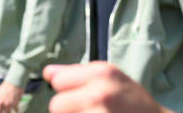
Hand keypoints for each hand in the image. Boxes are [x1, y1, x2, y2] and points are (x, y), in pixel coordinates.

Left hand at [0, 81, 24, 112]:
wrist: (15, 81)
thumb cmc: (8, 85)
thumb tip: (0, 106)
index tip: (1, 111)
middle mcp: (0, 103)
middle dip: (2, 112)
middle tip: (5, 112)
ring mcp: (7, 104)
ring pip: (7, 112)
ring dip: (9, 112)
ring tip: (11, 112)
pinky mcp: (14, 104)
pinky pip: (15, 110)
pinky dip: (16, 110)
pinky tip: (17, 110)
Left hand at [44, 62, 172, 112]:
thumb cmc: (134, 102)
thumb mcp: (113, 78)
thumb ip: (79, 74)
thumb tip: (48, 72)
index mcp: (102, 73)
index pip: (58, 80)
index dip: (68, 89)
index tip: (80, 95)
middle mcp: (99, 93)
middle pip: (56, 105)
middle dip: (69, 110)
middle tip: (91, 110)